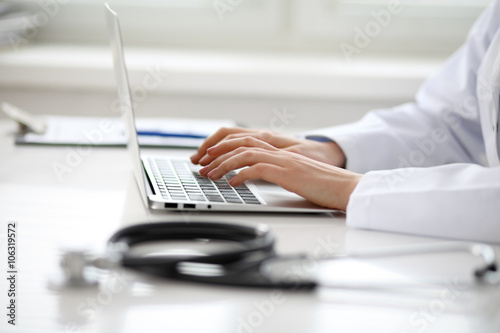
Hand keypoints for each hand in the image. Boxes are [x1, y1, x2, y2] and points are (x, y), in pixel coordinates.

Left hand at [198, 138, 361, 210]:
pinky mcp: (288, 173)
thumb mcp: (295, 177)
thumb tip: (256, 178)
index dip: (225, 145)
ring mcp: (284, 161)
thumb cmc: (324, 186)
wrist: (346, 187)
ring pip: (246, 154)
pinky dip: (241, 175)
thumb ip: (277, 173)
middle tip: (201, 163)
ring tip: (210, 175)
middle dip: (217, 151)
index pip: (247, 140)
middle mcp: (280, 152)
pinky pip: (258, 169)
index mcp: (281, 152)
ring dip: (223, 164)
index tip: (209, 156)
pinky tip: (232, 184)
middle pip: (241, 142)